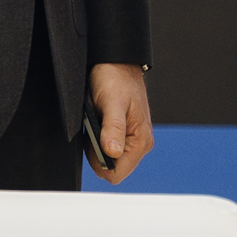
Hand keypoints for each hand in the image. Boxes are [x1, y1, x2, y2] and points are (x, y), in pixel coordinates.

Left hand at [86, 63, 153, 183]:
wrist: (115, 62)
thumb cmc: (116, 78)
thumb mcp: (112, 102)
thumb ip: (112, 128)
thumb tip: (111, 153)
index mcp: (141, 141)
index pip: (116, 174)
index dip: (99, 161)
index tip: (95, 140)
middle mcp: (140, 144)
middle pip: (111, 169)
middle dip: (97, 153)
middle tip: (96, 127)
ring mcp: (132, 140)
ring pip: (108, 159)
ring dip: (97, 145)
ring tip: (97, 121)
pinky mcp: (124, 134)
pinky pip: (106, 148)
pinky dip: (97, 139)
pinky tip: (98, 122)